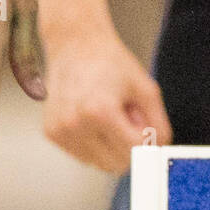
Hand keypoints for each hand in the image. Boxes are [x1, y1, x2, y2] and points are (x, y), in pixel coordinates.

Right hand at [41, 26, 171, 172]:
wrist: (76, 45)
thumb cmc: (110, 63)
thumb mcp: (146, 88)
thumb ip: (158, 123)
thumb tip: (158, 150)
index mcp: (100, 111)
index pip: (134, 151)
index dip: (146, 142)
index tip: (147, 131)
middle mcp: (75, 124)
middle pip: (116, 164)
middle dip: (128, 145)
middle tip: (126, 118)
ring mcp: (59, 131)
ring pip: (99, 164)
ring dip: (110, 147)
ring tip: (108, 116)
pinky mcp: (51, 133)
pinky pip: (83, 156)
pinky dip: (93, 144)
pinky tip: (93, 119)